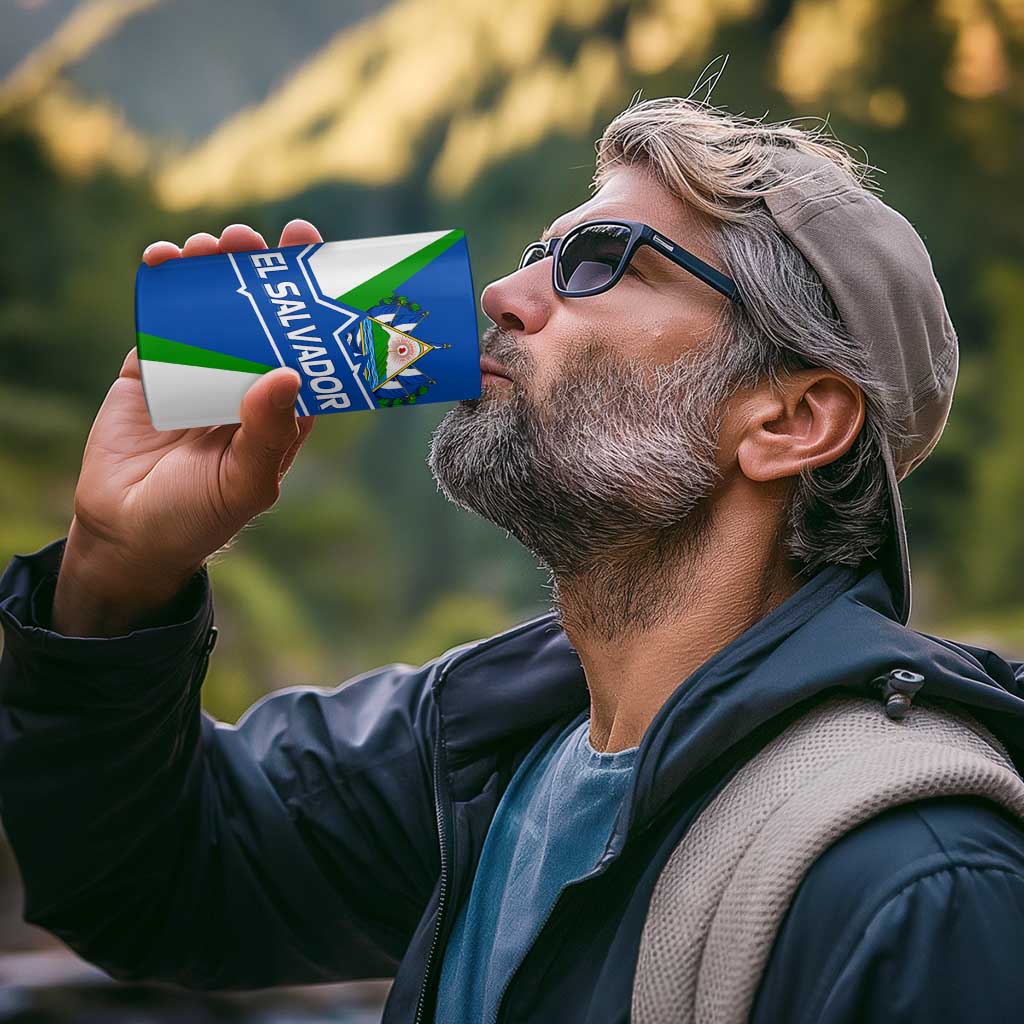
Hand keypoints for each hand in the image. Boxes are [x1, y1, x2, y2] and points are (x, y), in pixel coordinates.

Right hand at [52, 220, 322, 635]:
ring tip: (211, 245)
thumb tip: (288, 373)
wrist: (127, 533)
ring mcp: (198, 372)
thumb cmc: (200, 516)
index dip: (310, 299)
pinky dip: (162, 285)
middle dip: (257, 271)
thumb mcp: (245, 482)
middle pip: (259, 314)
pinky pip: (161, 320)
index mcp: (281, 407)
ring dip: (212, 269)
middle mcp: (245, 382)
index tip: (312, 252)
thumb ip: (268, 433)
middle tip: (253, 238)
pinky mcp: (152, 369)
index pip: (305, 343)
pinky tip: (164, 259)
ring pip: (211, 308)